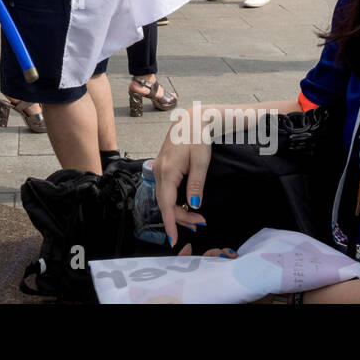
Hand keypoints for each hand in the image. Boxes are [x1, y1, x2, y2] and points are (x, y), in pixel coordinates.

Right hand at [153, 126, 213, 246]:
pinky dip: (174, 201)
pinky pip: (165, 190)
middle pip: (165, 203)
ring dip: (177, 210)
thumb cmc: (197, 138)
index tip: (173, 239)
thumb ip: (196, 185)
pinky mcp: (161, 168)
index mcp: (167, 171)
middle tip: (200, 224)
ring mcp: (158, 169)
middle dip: (180, 218)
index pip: (166, 204)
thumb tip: (193, 205)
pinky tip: (185, 205)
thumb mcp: (201, 162)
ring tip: (196, 218)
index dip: (170, 223)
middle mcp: (158, 172)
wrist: (190, 120)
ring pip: (164, 198)